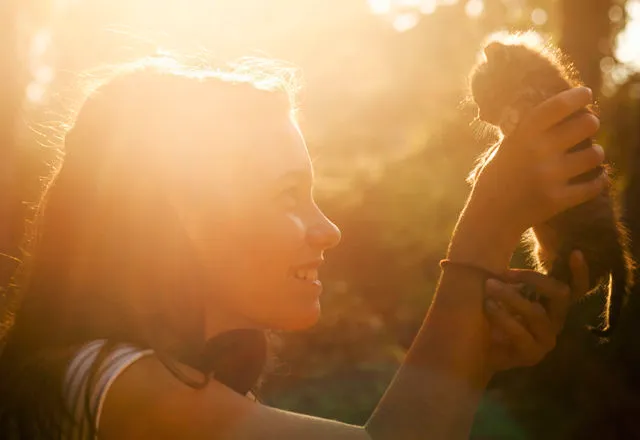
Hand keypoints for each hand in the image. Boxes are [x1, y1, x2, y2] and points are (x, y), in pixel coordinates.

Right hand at [468, 87, 605, 238]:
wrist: (490, 217)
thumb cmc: (497, 178)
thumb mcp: (504, 149)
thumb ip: (525, 131)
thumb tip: (555, 108)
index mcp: (521, 136)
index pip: (558, 106)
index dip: (577, 96)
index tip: (586, 93)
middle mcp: (537, 153)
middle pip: (586, 124)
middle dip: (591, 122)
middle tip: (589, 125)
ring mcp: (549, 177)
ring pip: (595, 154)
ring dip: (596, 153)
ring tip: (591, 155)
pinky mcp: (558, 200)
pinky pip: (594, 185)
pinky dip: (599, 181)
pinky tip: (597, 177)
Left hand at [483, 250, 588, 371]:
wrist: (476, 349)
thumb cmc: (492, 313)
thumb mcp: (504, 291)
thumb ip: (513, 278)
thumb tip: (504, 249)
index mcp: (552, 304)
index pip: (577, 288)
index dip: (580, 273)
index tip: (576, 252)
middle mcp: (555, 320)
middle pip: (560, 294)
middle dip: (532, 278)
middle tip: (502, 272)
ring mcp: (546, 339)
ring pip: (537, 313)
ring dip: (511, 296)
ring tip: (489, 285)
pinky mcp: (533, 354)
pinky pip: (520, 333)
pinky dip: (503, 317)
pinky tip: (488, 306)